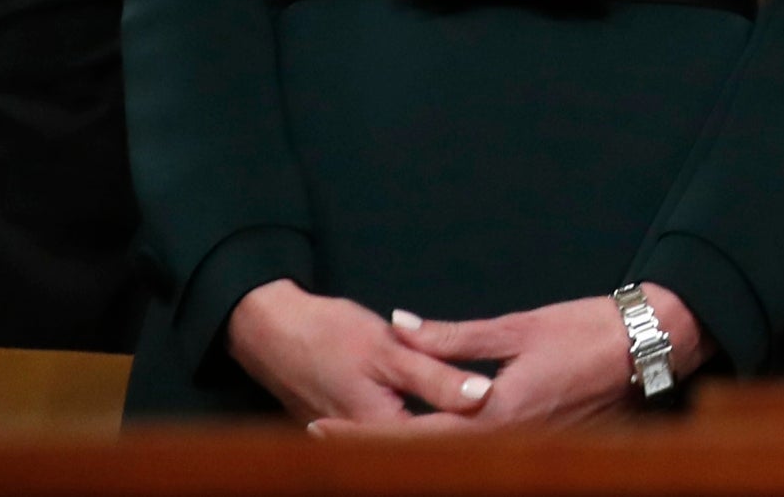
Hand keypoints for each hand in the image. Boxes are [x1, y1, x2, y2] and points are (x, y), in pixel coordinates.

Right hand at [226, 278, 491, 428]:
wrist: (269, 333)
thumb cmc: (328, 334)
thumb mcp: (389, 350)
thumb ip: (436, 378)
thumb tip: (483, 397)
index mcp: (378, 427)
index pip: (437, 444)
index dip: (476, 438)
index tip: (514, 431)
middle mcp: (362, 444)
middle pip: (421, 450)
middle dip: (460, 440)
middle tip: (508, 434)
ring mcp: (350, 442)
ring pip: (404, 447)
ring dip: (439, 440)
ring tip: (484, 431)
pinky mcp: (344, 432)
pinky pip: (385, 440)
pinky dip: (413, 433)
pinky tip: (444, 423)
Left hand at [322, 284, 707, 433]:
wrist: (653, 347)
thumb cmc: (589, 330)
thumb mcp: (517, 327)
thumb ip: (452, 336)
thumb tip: (398, 327)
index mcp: (497, 413)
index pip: (413, 438)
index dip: (360, 438)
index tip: (318, 431)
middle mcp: (510, 443)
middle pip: (428, 460)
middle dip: (373, 449)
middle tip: (323, 437)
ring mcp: (529, 450)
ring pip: (455, 460)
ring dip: (408, 451)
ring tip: (362, 439)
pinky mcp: (544, 447)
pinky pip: (484, 454)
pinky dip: (447, 448)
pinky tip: (426, 436)